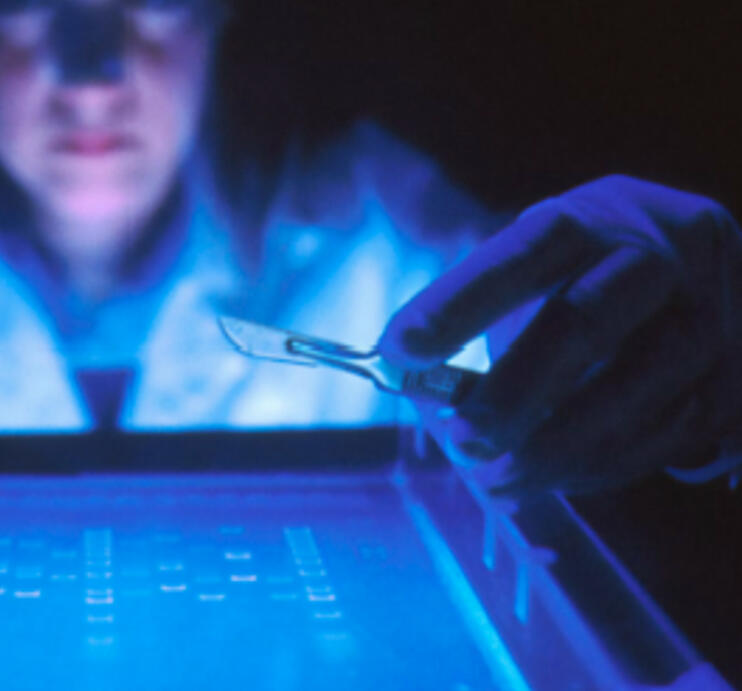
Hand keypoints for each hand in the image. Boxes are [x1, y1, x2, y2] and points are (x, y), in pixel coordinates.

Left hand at [379, 175, 741, 494]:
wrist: (700, 268)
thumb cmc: (585, 275)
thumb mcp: (535, 271)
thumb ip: (481, 319)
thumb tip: (421, 387)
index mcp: (592, 217)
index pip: (521, 254)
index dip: (458, 303)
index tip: (400, 350)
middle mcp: (663, 253)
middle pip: (586, 322)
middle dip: (515, 394)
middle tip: (462, 443)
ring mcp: (713, 312)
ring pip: (638, 388)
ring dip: (557, 448)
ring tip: (497, 478)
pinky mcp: (736, 374)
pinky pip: (669, 432)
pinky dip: (602, 465)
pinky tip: (554, 477)